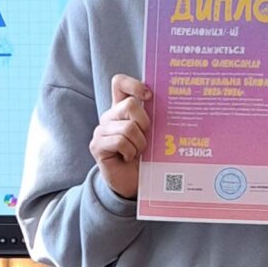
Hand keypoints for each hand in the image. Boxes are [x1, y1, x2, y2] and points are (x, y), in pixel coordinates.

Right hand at [89, 74, 151, 199]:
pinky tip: (128, 158)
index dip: (134, 84)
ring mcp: (101, 130)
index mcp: (121, 109)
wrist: (131, 182)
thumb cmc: (144, 157)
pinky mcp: (97, 145)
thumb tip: (170, 105)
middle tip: (146, 137)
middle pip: (129, 104)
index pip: (120, 83)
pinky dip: (130, 151)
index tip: (149, 96)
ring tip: (138, 152)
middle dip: (144, 122)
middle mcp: (109, 116)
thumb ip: (152, 118)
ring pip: (128, 127)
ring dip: (139, 143)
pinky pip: (120, 141)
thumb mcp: (151, 134)